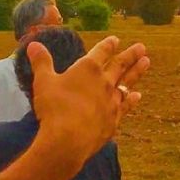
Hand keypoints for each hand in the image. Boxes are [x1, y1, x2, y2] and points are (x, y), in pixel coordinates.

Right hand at [31, 36, 149, 164]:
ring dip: (137, 72)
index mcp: (88, 68)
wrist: (68, 140)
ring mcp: (111, 101)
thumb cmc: (54, 108)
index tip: (115, 39)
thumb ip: (41, 62)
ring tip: (146, 62)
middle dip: (131, 54)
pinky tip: (137, 96)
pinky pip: (126, 105)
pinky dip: (132, 99)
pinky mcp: (114, 119)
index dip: (108, 45)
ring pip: (127, 82)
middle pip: (120, 64)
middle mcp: (104, 81)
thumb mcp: (43, 82)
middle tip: (142, 47)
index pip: (101, 52)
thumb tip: (33, 44)